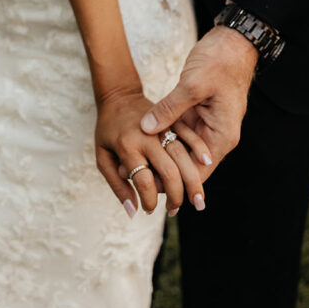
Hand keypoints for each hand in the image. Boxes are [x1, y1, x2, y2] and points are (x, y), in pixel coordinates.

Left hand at [95, 86, 211, 218]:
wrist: (118, 95)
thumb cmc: (107, 128)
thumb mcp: (101, 155)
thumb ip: (116, 184)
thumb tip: (133, 212)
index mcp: (126, 145)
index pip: (143, 180)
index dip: (149, 200)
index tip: (149, 211)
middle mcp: (146, 137)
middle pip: (168, 170)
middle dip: (176, 195)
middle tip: (175, 211)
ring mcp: (161, 126)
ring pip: (182, 155)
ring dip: (192, 180)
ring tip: (198, 201)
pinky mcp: (171, 118)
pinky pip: (189, 134)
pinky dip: (199, 148)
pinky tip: (207, 162)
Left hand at [139, 26, 258, 173]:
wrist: (231, 40)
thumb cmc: (220, 62)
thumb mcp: (193, 85)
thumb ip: (170, 108)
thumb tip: (146, 128)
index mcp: (221, 135)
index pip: (198, 172)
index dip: (176, 183)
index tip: (151, 189)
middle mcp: (214, 133)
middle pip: (187, 163)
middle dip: (164, 172)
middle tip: (136, 179)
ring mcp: (205, 122)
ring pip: (179, 146)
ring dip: (160, 154)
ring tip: (135, 165)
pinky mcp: (195, 109)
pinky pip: (177, 128)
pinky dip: (162, 134)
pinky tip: (142, 139)